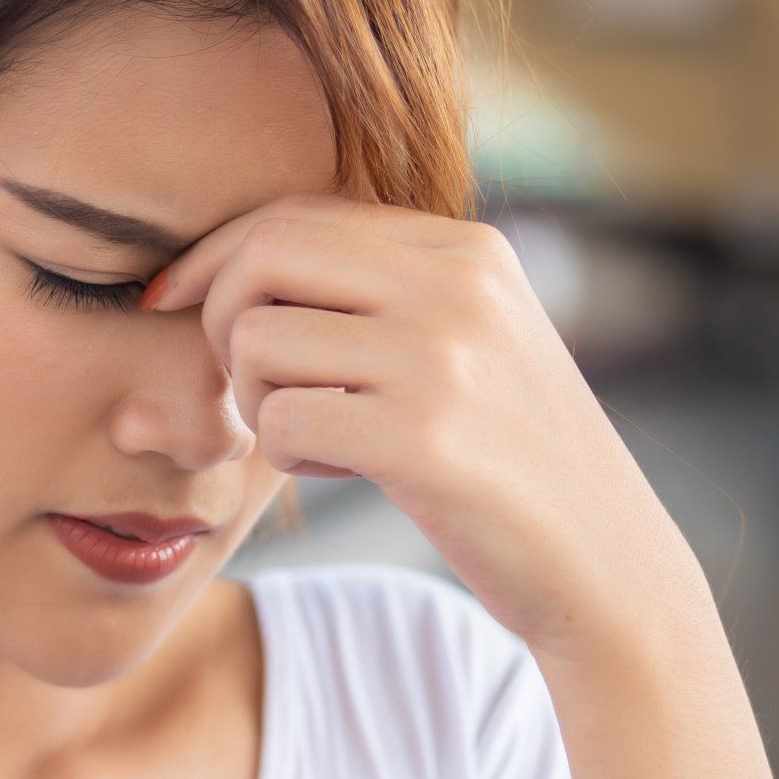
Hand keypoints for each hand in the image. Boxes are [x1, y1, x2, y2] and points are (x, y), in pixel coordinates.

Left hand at [142, 192, 716, 659]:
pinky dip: (285, 454)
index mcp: (466, 250)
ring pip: (258, 340)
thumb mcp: (470, 341)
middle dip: (219, 317)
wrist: (605, 565)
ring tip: (316, 433)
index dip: (215, 256)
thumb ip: (381, 290)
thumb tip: (236, 264)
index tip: (172, 301)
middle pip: (264, 254)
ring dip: (256, 399)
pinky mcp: (423, 440)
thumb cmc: (510, 458)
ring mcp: (442, 359)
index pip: (296, 214)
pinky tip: (337, 469)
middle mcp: (456, 286)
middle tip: (247, 382)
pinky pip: (280, 421)